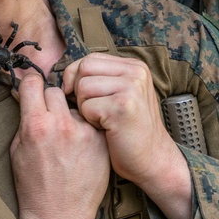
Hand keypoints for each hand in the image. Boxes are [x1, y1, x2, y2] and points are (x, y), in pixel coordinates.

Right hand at [11, 73, 108, 218]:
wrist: (59, 217)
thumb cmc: (34, 187)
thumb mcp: (18, 150)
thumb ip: (24, 119)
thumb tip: (25, 95)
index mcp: (36, 125)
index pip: (34, 82)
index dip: (32, 85)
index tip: (33, 90)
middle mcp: (61, 125)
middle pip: (56, 90)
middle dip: (51, 100)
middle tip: (51, 117)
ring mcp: (84, 133)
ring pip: (77, 106)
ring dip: (71, 114)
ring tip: (68, 138)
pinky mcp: (101, 141)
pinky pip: (92, 122)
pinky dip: (87, 129)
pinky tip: (81, 147)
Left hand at [62, 53, 192, 218]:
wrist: (152, 160)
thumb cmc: (129, 130)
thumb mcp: (120, 95)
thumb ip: (101, 79)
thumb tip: (66, 75)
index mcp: (134, 66)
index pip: (90, 59)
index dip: (76, 77)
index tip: (79, 96)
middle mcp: (136, 72)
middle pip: (84, 68)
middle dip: (78, 91)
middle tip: (92, 110)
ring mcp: (131, 88)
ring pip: (82, 87)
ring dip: (84, 107)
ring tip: (102, 119)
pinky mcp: (122, 106)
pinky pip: (87, 106)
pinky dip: (89, 120)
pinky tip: (106, 128)